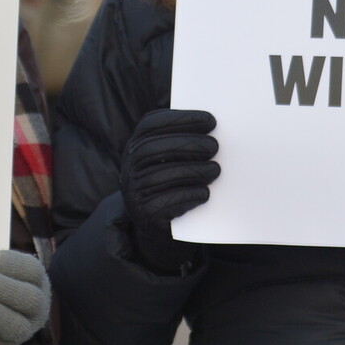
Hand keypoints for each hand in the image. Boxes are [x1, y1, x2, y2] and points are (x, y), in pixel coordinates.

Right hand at [120, 108, 218, 272]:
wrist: (158, 225)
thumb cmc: (171, 183)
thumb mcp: (170, 159)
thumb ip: (182, 140)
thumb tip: (212, 123)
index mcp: (136, 145)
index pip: (151, 124)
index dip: (180, 118)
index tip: (210, 120)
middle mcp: (129, 167)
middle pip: (152, 149)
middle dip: (187, 144)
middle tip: (214, 146)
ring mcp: (133, 192)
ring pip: (159, 176)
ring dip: (192, 171)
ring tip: (215, 170)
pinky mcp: (145, 215)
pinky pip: (165, 203)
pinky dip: (188, 196)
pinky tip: (205, 192)